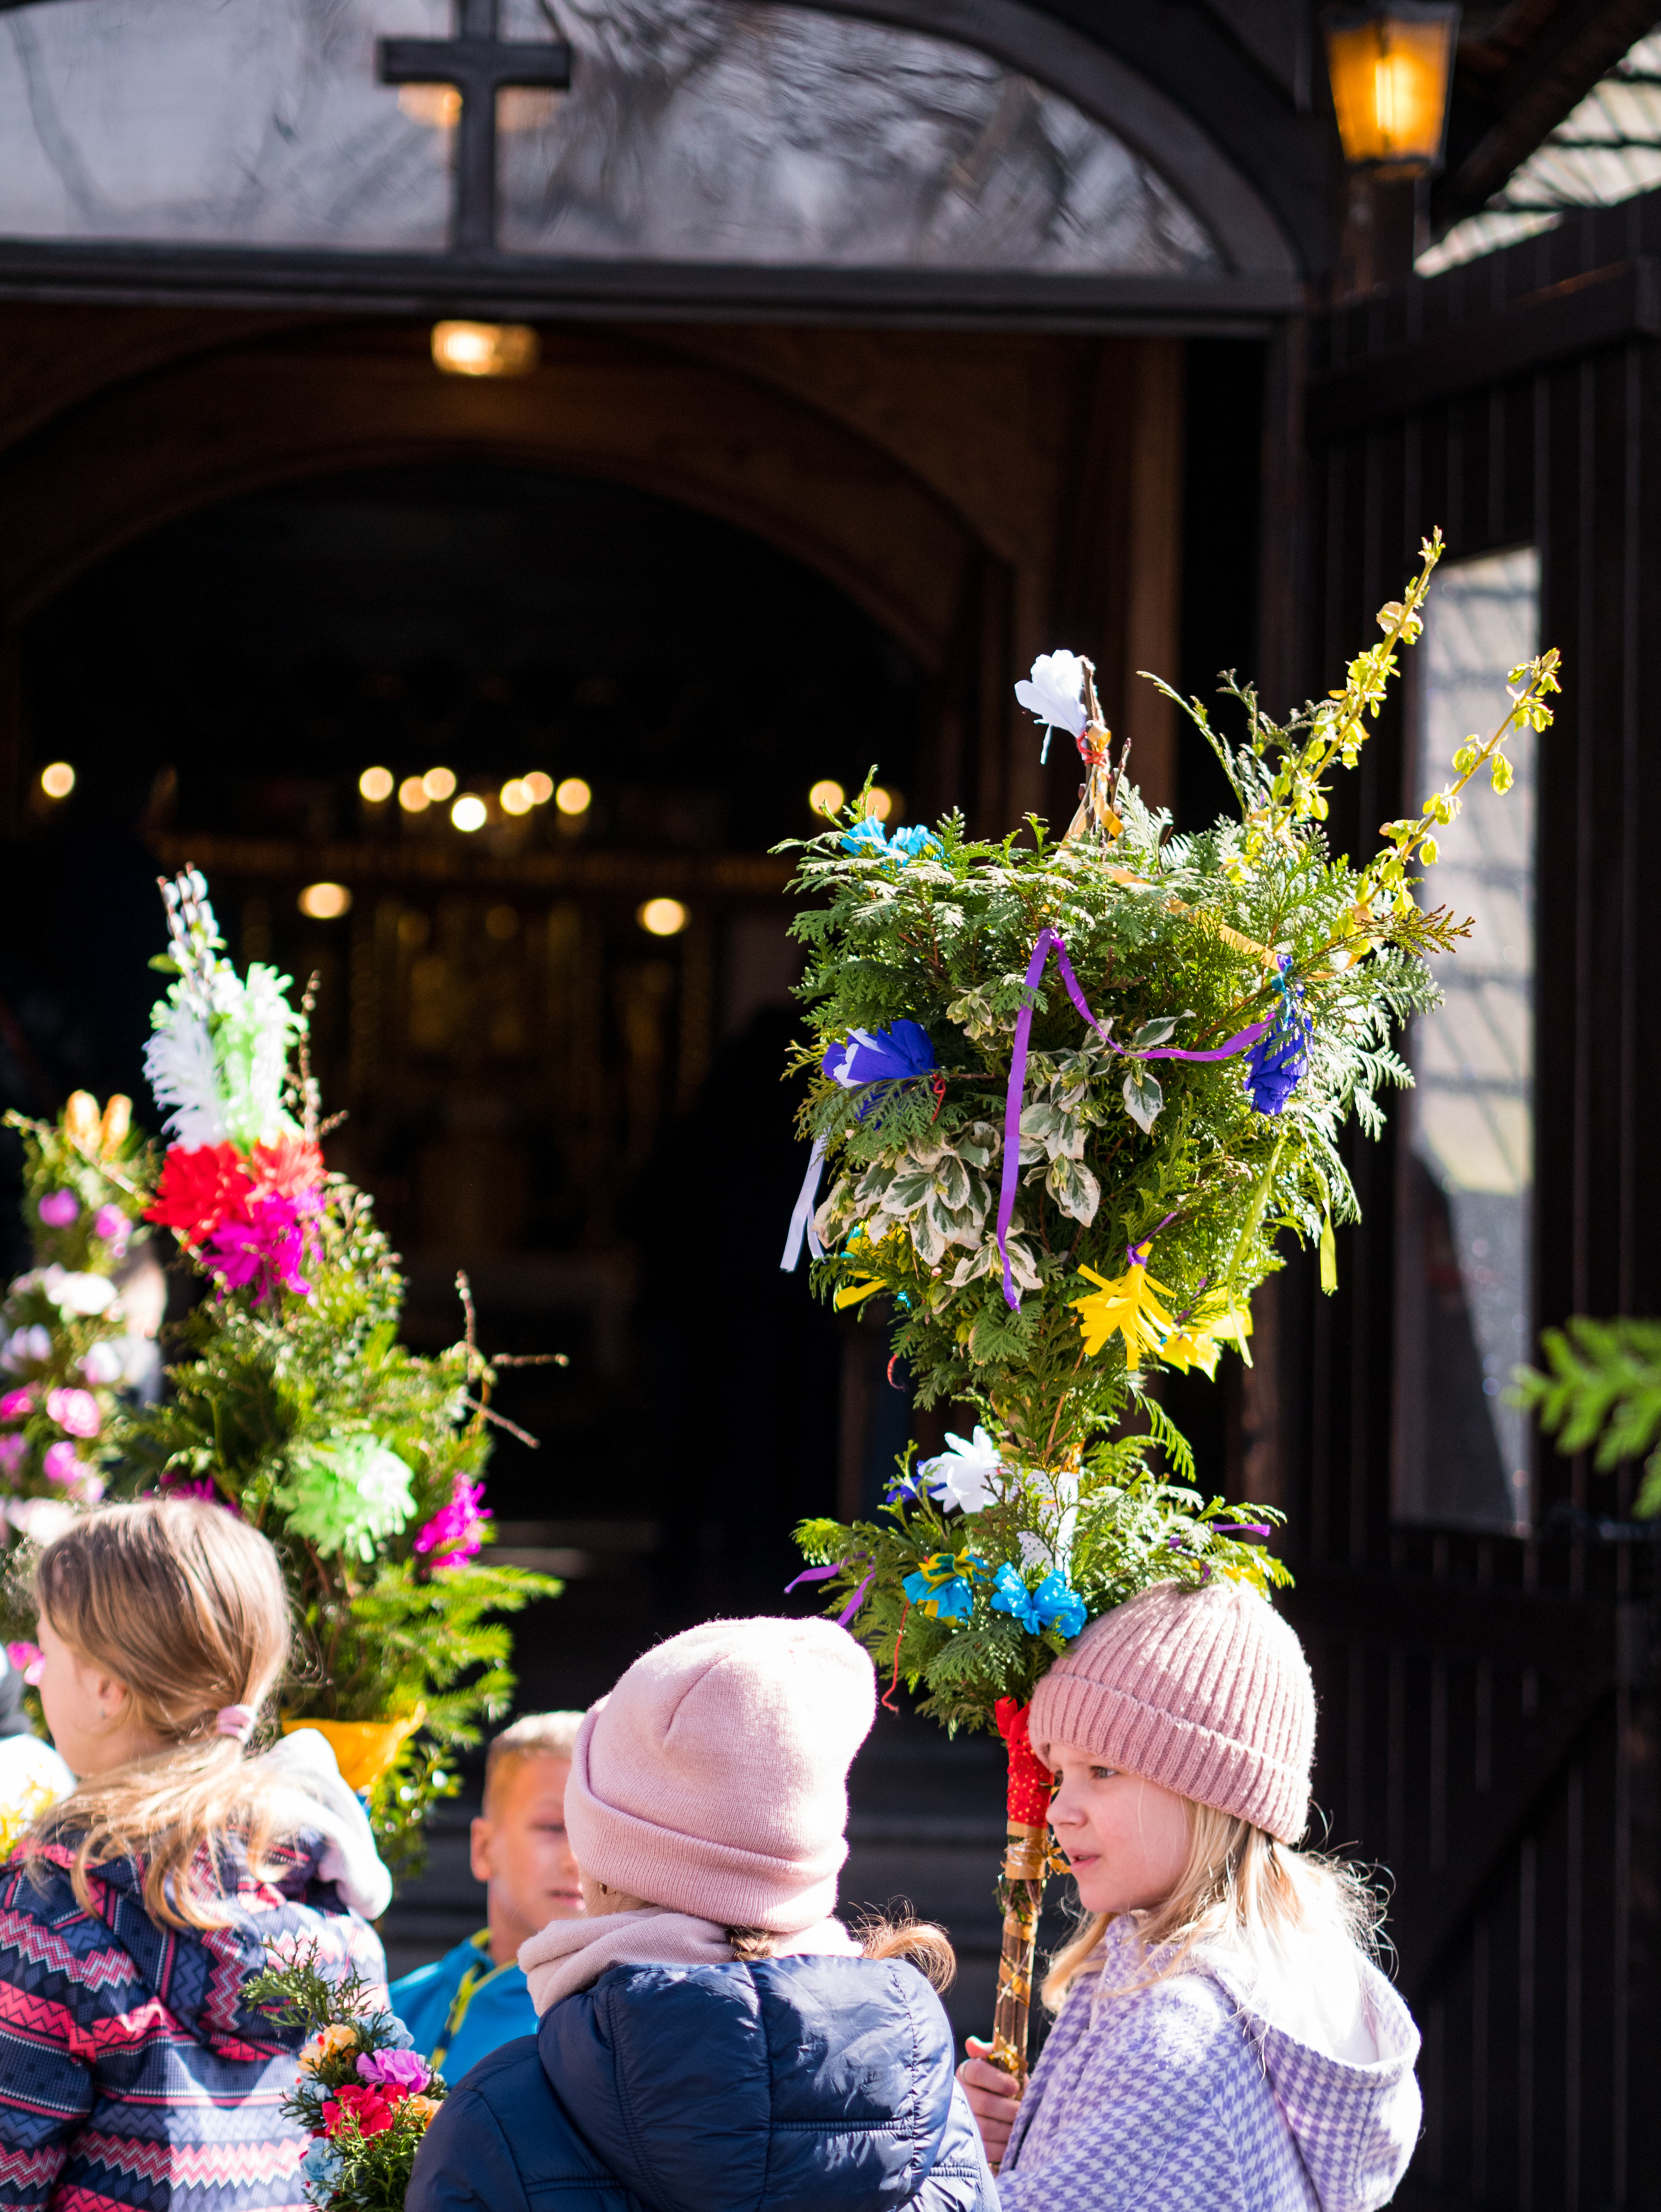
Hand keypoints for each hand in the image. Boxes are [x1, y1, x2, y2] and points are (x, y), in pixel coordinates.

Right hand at [957, 2036, 1022, 2162]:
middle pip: (984, 2103)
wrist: (999, 2117)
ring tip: (1021, 2126)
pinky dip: (1005, 2146)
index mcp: (966, 2073)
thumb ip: (992, 2052)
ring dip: (1009, 2128)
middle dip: (1008, 2108)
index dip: (998, 2080)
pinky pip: (988, 2149)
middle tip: (1022, 2111)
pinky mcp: (970, 2148)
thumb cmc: (1003, 2086)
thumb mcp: (1001, 2066)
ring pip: (986, 2128)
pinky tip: (1014, 2140)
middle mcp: (959, 2097)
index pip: (976, 2071)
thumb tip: (973, 2044)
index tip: (1015, 2087)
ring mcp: (962, 2123)